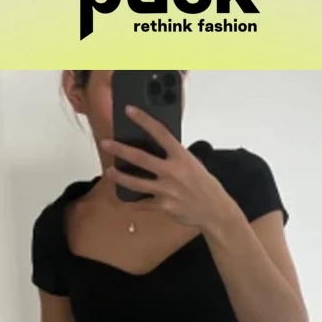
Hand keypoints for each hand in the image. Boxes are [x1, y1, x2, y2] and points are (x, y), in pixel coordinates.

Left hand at [100, 106, 240, 231]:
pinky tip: (125, 200)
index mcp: (182, 156)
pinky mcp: (164, 206)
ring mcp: (167, 190)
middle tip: (105, 143)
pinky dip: (134, 202)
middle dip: (120, 150)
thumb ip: (176, 157)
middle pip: (141, 158)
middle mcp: (173, 171)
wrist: (215, 211)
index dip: (143, 120)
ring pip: (136, 183)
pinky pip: (143, 204)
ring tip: (108, 172)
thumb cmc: (205, 186)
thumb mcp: (194, 164)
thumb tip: (158, 150)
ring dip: (120, 177)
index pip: (160, 132)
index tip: (129, 110)